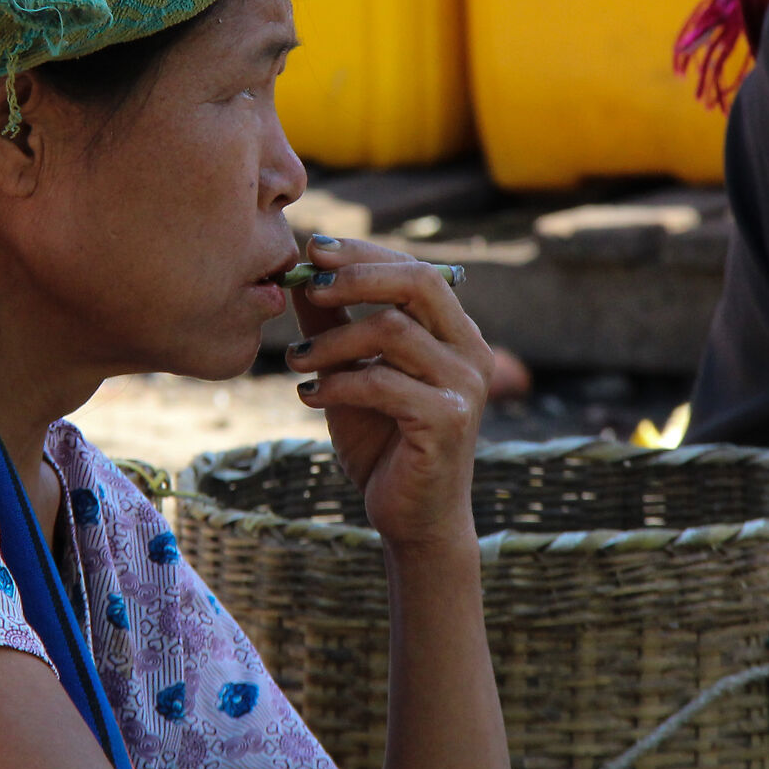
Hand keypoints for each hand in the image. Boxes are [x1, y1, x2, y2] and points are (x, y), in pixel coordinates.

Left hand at [285, 235, 487, 551]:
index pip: (416, 270)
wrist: (412, 518)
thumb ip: (333, 325)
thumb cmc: (383, 442)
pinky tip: (310, 396)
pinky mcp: (449, 420)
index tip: (313, 249)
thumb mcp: (350, 373)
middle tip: (306, 285)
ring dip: (333, 340)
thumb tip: (300, 272)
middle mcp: (471, 350)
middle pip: (419, 282)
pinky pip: (384, 382)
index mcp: (455, 332)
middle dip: (357, 276)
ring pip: (393, 330)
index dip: (364, 254)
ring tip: (297, 361)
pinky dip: (338, 384)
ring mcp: (466, 385)